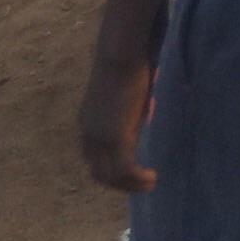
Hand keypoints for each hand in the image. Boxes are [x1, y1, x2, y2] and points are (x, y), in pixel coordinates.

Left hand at [80, 57, 156, 193]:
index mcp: (87, 123)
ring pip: (112, 176)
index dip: (109, 169)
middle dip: (120, 183)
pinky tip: (152, 177)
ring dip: (131, 185)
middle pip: (99, 172)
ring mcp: (100, 138)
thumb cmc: (126, 64)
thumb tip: (144, 112)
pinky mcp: (115, 138)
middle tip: (140, 184)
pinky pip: (126, 170)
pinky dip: (138, 179)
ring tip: (150, 183)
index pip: (93, 158)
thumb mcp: (124, 93)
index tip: (130, 171)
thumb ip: (128, 110)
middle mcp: (88, 135)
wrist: (120, 55)